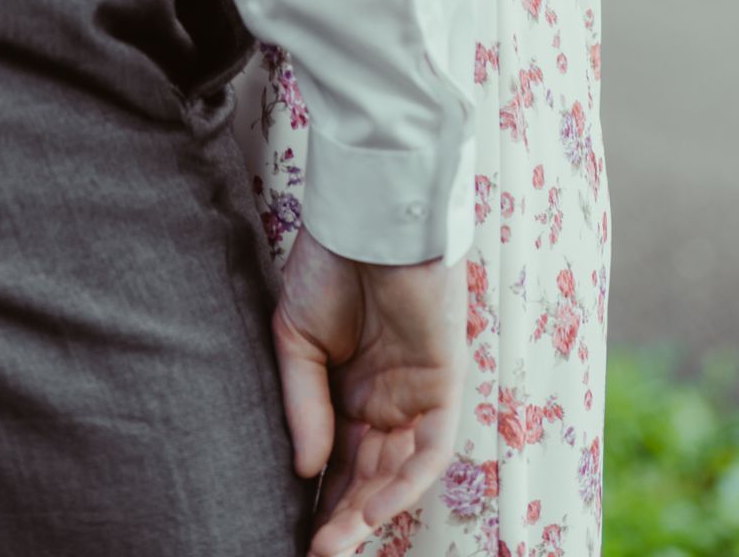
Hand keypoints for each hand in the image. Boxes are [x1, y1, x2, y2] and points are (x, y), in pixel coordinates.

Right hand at [273, 230, 466, 554]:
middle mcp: (385, 400)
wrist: (366, 215)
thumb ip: (303, 403)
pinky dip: (403, 484)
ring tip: (333, 545)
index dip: (318, 497)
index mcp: (350, 389)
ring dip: (368, 512)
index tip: (293, 531)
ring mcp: (416, 395)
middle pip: (368, 476)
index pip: (337, 460)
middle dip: (342, 517)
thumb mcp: (295, 338)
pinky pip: (429, 450)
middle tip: (314, 551)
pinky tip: (371, 511)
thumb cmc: (327, 264)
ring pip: (398, 473)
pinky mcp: (445, 385)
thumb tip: (305, 469)